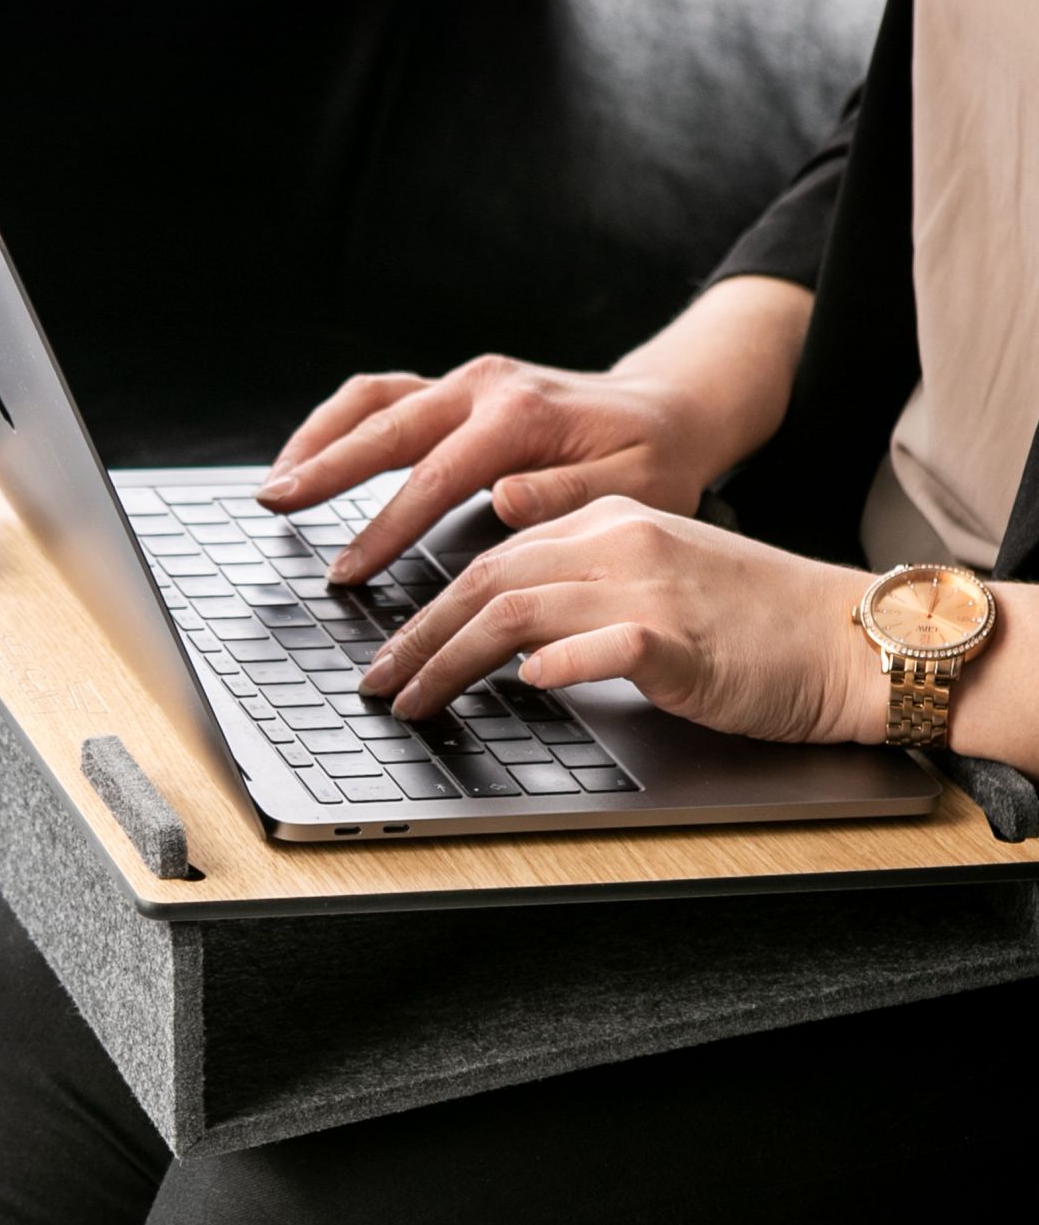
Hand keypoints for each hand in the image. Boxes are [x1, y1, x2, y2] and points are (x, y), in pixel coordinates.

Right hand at [256, 275, 813, 582]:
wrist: (671, 409)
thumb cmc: (655, 459)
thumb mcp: (636, 490)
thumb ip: (566, 497)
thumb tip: (503, 499)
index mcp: (523, 415)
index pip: (435, 477)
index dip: (384, 527)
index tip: (348, 570)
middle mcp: (486, 386)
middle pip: (384, 425)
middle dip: (323, 468)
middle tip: (274, 505)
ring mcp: (467, 381)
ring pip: (372, 399)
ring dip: (317, 437)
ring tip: (277, 483)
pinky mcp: (456, 388)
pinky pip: (383, 397)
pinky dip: (338, 424)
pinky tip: (311, 458)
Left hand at [356, 497, 879, 746]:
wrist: (850, 637)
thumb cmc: (751, 624)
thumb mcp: (651, 586)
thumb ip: (577, 596)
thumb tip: (503, 642)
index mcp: (607, 524)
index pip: (490, 560)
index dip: (425, 610)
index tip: (386, 653)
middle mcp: (618, 542)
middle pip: (485, 582)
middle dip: (415, 638)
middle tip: (374, 683)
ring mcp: (649, 586)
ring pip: (517, 610)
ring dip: (449, 660)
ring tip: (411, 700)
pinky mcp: (682, 638)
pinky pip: (601, 644)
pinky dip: (554, 664)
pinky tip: (522, 687)